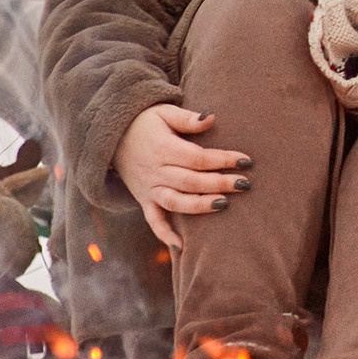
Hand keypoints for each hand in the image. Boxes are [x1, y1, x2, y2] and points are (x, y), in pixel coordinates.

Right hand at [115, 104, 250, 253]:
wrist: (111, 137)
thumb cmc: (144, 122)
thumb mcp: (163, 112)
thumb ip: (187, 118)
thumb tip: (211, 118)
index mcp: (164, 149)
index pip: (198, 158)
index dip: (223, 160)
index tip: (246, 161)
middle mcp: (157, 171)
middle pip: (191, 181)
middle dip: (220, 183)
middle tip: (245, 184)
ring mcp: (149, 188)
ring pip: (176, 202)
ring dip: (200, 206)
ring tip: (224, 205)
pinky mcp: (144, 200)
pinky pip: (153, 220)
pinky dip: (164, 234)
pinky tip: (181, 247)